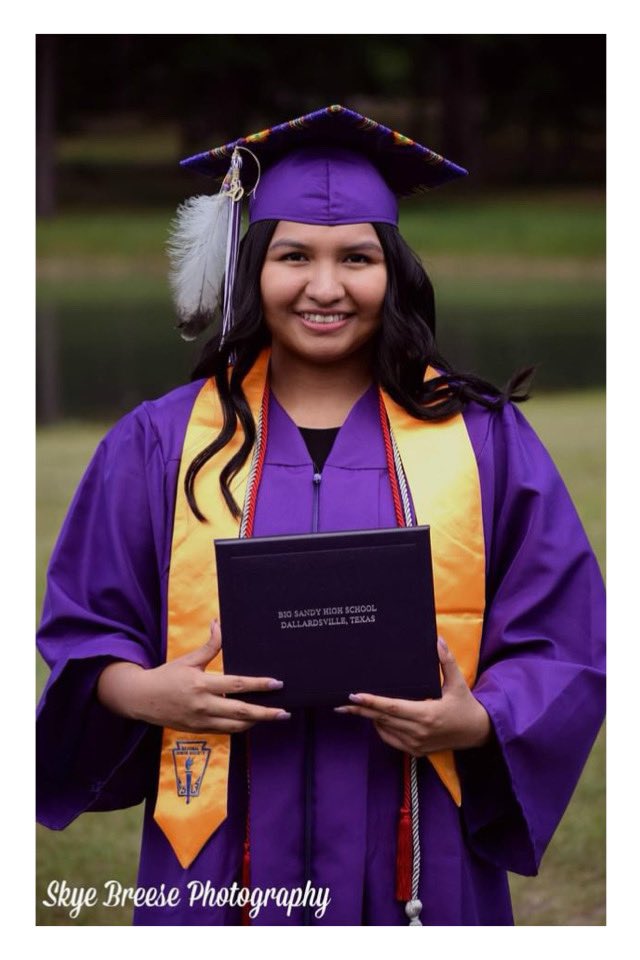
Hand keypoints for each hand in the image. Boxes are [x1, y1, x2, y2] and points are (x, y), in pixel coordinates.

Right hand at [97, 620, 288, 732]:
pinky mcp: (198, 731)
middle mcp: (203, 705)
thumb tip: (220, 624)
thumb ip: (209, 646)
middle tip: (284, 712)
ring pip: (235, 726)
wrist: (141, 699)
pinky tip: (251, 721)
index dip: (259, 685)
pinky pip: (225, 732)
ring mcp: (201, 721)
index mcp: (201, 684)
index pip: (237, 685)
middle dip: (266, 713)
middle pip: (241, 712)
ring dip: (256, 722)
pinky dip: (240, 727)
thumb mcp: (188, 659)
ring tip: (273, 716)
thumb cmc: (166, 676)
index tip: (277, 683)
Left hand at [334, 636, 491, 755]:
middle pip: (382, 719)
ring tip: (356, 706)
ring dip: (370, 718)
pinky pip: (391, 739)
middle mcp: (419, 732)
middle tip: (340, 702)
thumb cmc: (465, 705)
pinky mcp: (416, 752)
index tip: (354, 695)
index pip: (392, 708)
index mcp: (427, 715)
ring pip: (384, 730)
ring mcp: (416, 744)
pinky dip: (381, 728)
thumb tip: (436, 640)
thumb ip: (446, 661)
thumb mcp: (458, 682)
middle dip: (361, 710)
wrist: (477, 732)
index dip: (371, 702)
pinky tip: (375, 718)